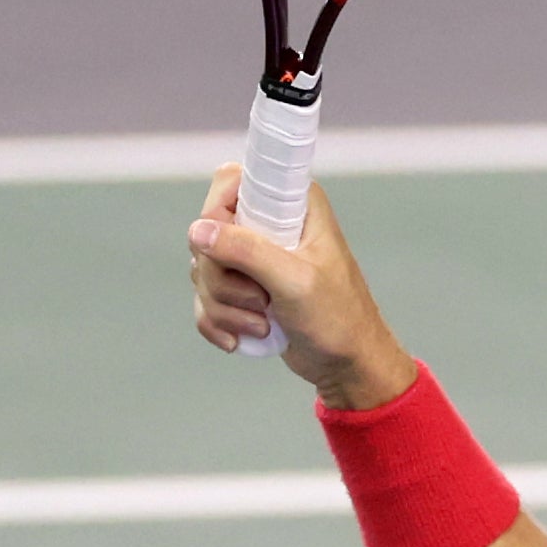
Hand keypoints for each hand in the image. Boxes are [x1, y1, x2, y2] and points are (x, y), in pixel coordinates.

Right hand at [185, 168, 416, 411]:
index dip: (218, 214)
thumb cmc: (338, 318)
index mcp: (291, 204)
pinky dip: (218, 322)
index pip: (230, 181)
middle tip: (262, 300)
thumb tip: (199, 231)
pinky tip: (241, 339)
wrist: (347, 364)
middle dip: (224, 279)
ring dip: (225, 306)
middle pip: (208, 233)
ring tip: (264, 323)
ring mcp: (253, 257)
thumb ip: (247, 252)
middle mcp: (269, 223)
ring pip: (203, 269)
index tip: (232, 250)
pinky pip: (205, 298)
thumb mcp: (296, 281)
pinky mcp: (243, 288)